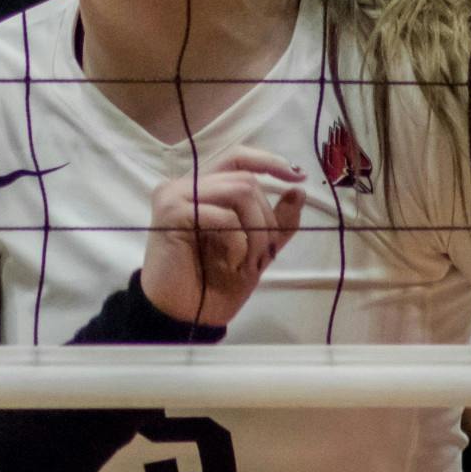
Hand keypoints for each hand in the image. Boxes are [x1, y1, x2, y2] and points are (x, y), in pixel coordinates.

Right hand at [141, 146, 305, 328]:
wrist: (184, 314)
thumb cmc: (213, 282)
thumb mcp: (256, 248)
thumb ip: (276, 221)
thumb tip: (298, 191)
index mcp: (200, 189)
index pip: (237, 157)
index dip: (269, 162)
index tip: (298, 177)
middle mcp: (183, 185)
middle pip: (245, 179)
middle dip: (267, 217)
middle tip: (267, 253)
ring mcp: (174, 195)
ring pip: (239, 191)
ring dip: (257, 229)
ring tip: (251, 259)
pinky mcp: (171, 212)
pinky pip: (223, 215)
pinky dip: (238, 241)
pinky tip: (231, 261)